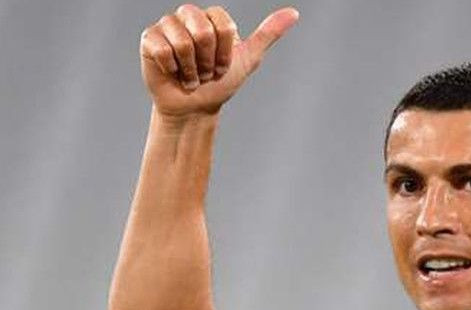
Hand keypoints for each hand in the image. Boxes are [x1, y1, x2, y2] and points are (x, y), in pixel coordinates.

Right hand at [139, 4, 298, 116]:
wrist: (196, 108)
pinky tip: (174, 73)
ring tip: (191, 75)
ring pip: (183, 42)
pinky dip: (173, 69)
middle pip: (203, 31)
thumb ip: (268, 34)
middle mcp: (189, 16)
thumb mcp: (248, 58)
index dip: (226, 53)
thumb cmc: (221, 84)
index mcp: (212, 17)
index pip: (224, 26)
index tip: (223, 66)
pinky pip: (162, 49)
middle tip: (206, 72)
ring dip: (191, 70)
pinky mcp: (149, 39)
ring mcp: (167, 25)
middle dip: (208, 62)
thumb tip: (293, 13)